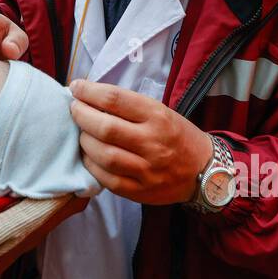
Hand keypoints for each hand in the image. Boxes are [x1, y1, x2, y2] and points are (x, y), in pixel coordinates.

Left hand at [69, 79, 212, 204]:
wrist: (204, 170)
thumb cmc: (176, 135)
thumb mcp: (160, 112)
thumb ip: (128, 106)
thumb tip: (88, 96)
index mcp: (157, 116)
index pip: (114, 99)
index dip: (88, 92)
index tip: (76, 88)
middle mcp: (152, 142)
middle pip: (105, 127)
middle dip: (81, 115)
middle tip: (74, 110)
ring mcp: (146, 169)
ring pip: (103, 155)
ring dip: (84, 141)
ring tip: (82, 133)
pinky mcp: (140, 191)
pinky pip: (107, 179)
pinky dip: (91, 165)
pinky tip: (89, 156)